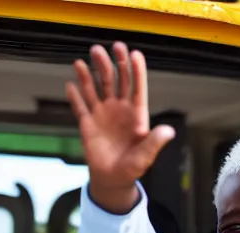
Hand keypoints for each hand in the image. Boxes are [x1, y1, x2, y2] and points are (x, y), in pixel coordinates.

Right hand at [66, 42, 174, 211]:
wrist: (113, 178)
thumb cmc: (133, 167)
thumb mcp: (146, 156)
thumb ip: (155, 142)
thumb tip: (169, 131)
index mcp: (136, 115)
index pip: (138, 89)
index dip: (137, 71)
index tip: (135, 53)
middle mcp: (119, 110)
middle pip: (117, 82)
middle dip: (114, 64)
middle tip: (111, 47)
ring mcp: (103, 115)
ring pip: (96, 88)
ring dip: (90, 74)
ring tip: (84, 60)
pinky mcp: (88, 123)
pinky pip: (80, 106)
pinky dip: (75, 96)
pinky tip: (71, 84)